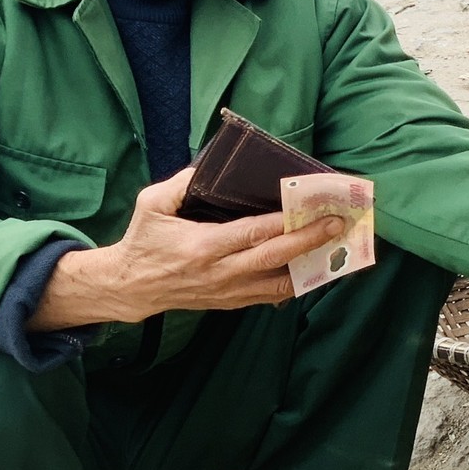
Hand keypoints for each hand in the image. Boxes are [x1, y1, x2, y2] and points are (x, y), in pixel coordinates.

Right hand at [31, 168, 343, 328]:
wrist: (130, 287)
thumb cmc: (144, 240)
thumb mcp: (151, 204)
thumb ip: (180, 184)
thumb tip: (209, 167)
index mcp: (202, 246)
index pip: (253, 233)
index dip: (286, 222)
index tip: (313, 208)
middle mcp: (219, 272)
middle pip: (274, 258)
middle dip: (309, 241)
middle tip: (337, 224)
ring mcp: (227, 291)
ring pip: (278, 284)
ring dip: (310, 267)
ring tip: (336, 247)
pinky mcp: (231, 302)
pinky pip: (270, 296)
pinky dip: (295, 284)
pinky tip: (314, 269)